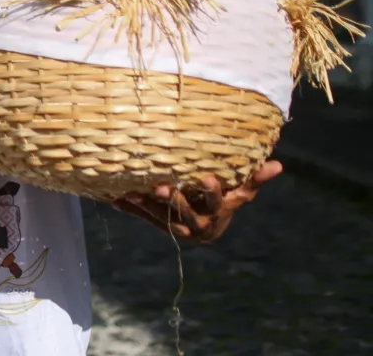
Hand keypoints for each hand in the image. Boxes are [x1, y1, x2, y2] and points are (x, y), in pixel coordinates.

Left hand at [112, 160, 282, 244]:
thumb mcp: (240, 194)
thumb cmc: (226, 204)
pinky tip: (115, 199)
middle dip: (174, 200)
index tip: (205, 178)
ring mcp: (178, 226)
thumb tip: (279, 164)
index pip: (218, 202)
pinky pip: (144, 217)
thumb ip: (255, 179)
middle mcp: (199, 222)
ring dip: (146, 205)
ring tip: (131, 192)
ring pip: (160, 217)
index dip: (212, 192)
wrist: (208, 231)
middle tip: (162, 186)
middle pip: (186, 212)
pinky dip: (130, 208)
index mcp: (218, 212)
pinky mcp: (160, 224)